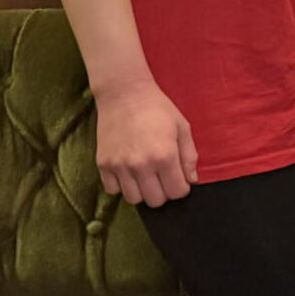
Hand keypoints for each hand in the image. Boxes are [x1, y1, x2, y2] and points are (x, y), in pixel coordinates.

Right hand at [93, 79, 198, 204]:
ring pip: (133, 199)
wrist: (124, 94)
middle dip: (164, 192)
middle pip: (155, 201)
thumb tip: (192, 181)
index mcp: (164, 156)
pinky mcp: (103, 165)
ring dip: (143, 191)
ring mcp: (119, 166)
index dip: (182, 188)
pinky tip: (129, 172)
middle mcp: (141, 165)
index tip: (180, 178)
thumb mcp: (182, 128)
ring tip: (146, 175)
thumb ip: (189, 156)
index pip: (177, 192)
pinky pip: (113, 190)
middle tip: (163, 177)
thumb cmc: (158, 109)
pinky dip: (122, 186)